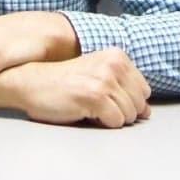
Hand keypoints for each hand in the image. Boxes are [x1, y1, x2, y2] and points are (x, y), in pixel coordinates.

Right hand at [0, 49, 151, 127]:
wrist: (33, 82)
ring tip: (90, 107)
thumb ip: (124, 89)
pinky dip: (102, 123)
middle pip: (140, 105)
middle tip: (98, 105)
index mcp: (117, 56)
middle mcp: (114, 65)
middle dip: (122, 112)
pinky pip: (115, 122)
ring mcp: (105, 79)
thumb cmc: (64, 82)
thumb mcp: (98, 76)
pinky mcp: (95, 96)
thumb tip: (147, 112)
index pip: (144, 91)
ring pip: (129, 115)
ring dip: (111, 118)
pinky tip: (85, 111)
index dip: (128, 101)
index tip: (107, 98)